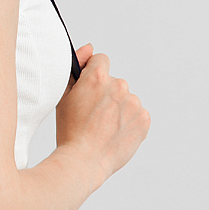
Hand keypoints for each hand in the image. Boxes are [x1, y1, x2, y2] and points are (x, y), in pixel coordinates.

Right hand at [55, 42, 150, 187]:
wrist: (84, 161)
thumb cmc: (69, 131)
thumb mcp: (64, 96)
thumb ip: (77, 66)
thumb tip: (89, 48)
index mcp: (98, 77)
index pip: (101, 60)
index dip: (92, 74)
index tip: (89, 90)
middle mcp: (119, 86)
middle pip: (114, 83)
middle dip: (105, 95)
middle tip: (92, 116)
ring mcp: (134, 103)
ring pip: (126, 100)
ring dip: (118, 109)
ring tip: (103, 128)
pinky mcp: (144, 119)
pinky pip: (136, 114)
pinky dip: (128, 122)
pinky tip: (114, 133)